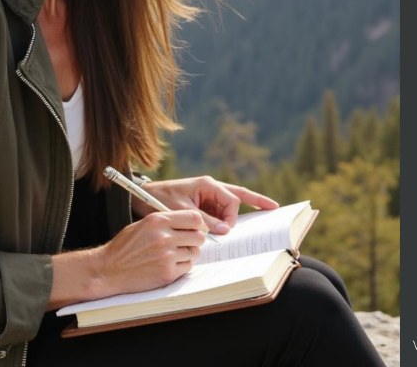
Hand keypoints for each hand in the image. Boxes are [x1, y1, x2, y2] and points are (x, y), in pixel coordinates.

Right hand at [97, 210, 206, 293]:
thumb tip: (193, 223)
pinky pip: (188, 267)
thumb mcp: (142, 225)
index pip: (194, 217)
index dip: (197, 224)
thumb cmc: (125, 246)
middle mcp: (164, 236)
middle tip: (184, 243)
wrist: (109, 269)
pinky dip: (181, 266)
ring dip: (187, 254)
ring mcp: (167, 256)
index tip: (193, 228)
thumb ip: (166, 222)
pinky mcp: (168, 273)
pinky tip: (167, 265)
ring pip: (195, 252)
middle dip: (194, 240)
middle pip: (199, 236)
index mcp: (157, 220)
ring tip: (172, 255)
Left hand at [133, 176, 279, 233]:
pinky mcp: (203, 206)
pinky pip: (220, 213)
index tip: (226, 231)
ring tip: (258, 217)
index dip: (232, 217)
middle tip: (274, 207)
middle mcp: (210, 188)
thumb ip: (204, 221)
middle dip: (257, 201)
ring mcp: (207, 197)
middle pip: (239, 196)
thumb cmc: (160, 201)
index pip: (232, 200)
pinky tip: (233, 229)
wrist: (142, 198)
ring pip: (230, 206)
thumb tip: (226, 231)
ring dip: (235, 217)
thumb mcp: (182, 212)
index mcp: (207, 185)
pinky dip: (226, 221)